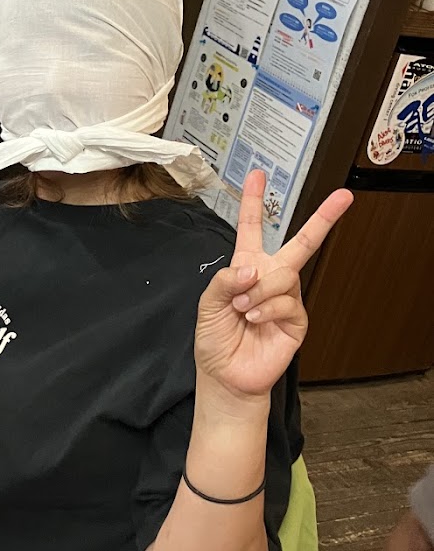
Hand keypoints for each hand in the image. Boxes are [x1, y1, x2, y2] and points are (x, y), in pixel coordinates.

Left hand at [194, 170, 351, 401]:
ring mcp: (287, 298)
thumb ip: (225, 279)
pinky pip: (287, 302)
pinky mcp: (297, 320)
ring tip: (243, 310)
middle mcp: (271, 278)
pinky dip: (265, 310)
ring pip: (284, 275)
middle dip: (323, 218)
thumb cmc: (215, 339)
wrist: (225, 375)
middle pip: (302, 243)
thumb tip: (252, 267)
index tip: (257, 175)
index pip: (251, 228)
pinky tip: (254, 320)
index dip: (253, 202)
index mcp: (247, 267)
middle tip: (343, 197)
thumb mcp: (208, 303)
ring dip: (258, 292)